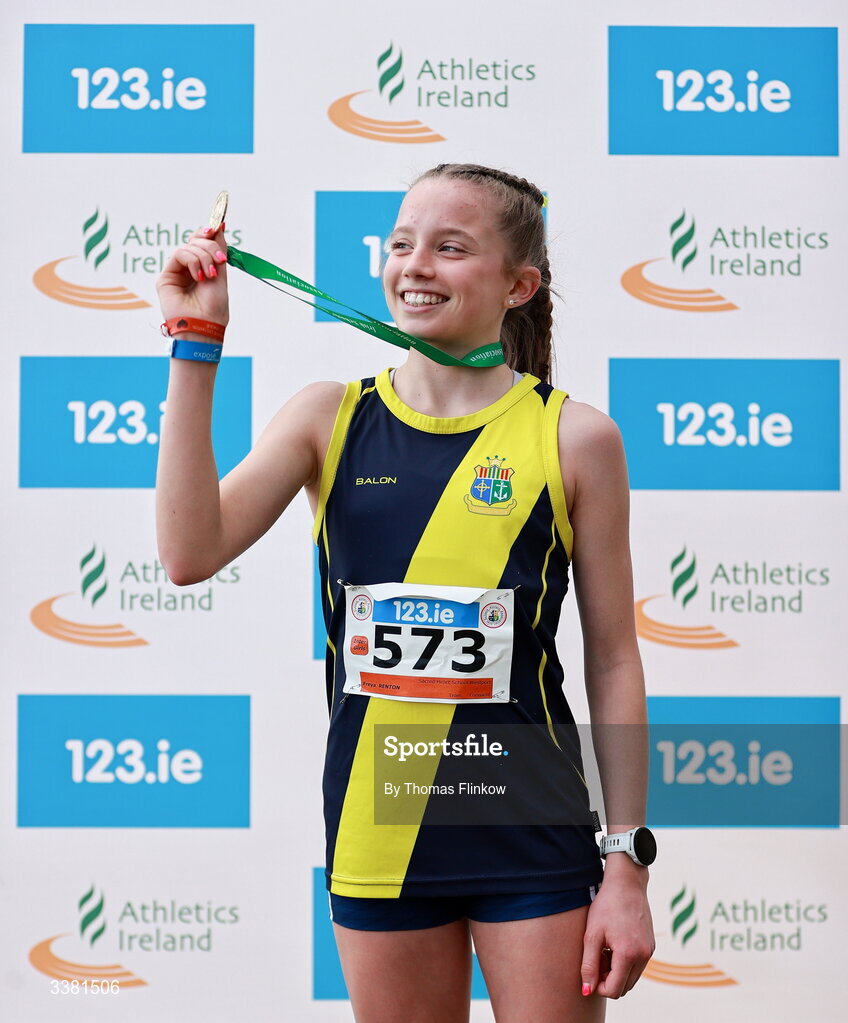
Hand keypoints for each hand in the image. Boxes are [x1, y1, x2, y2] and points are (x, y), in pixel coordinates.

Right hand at [156, 225, 229, 326]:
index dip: (210, 232)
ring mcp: (177, 272)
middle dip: (210, 246)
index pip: (203, 242)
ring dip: (203, 256)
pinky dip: (192, 261)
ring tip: (210, 275)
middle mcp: (189, 269)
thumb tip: (220, 225)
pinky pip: (178, 254)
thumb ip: (218, 249)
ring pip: (188, 246)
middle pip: (196, 241)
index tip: (219, 225)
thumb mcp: (221, 274)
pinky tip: (199, 276)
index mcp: (203, 268)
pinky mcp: (166, 277)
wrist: (205, 326)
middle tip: (220, 259)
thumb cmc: (214, 307)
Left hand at [580, 868, 654, 998]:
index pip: (613, 990)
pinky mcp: (650, 946)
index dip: (597, 986)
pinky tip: (613, 945)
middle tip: (596, 957)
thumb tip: (586, 991)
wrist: (626, 883)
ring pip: (631, 978)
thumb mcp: (592, 934)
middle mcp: (643, 956)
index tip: (589, 970)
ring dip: (616, 972)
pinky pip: (637, 966)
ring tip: (603, 950)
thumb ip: (588, 965)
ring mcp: (649, 951)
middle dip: (607, 979)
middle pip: (623, 987)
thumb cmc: (606, 906)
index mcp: (628, 954)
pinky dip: (625, 963)